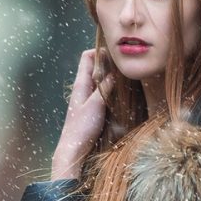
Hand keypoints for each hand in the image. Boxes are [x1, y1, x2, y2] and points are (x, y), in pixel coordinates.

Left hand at [51, 49, 114, 180]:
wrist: (74, 150)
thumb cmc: (81, 128)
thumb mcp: (95, 105)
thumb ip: (105, 88)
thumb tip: (114, 72)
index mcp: (80, 84)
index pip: (87, 57)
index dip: (99, 51)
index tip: (115, 54)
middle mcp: (84, 88)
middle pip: (96, 67)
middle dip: (109, 63)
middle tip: (125, 65)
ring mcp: (88, 98)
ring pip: (101, 80)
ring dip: (112, 77)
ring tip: (126, 77)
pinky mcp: (94, 108)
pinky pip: (104, 93)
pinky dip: (112, 89)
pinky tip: (122, 93)